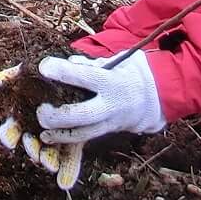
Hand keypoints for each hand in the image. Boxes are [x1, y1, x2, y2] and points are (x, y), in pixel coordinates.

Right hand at [0, 63, 84, 190]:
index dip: (8, 135)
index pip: (12, 128)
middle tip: (35, 155)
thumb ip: (13, 75)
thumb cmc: (49, 73)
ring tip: (51, 165)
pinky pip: (70, 155)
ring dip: (48, 160)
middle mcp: (37, 127)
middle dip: (31, 149)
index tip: (10, 141)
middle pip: (30, 142)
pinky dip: (68, 170)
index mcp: (24, 114)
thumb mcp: (30, 71)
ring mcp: (56, 134)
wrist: (81, 75)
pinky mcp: (74, 139)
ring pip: (49, 151)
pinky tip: (66, 182)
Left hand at [35, 52, 165, 144]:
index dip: (63, 72)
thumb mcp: (119, 60)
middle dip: (59, 115)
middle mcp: (111, 104)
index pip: (85, 77)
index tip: (43, 66)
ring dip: (60, 134)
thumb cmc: (133, 72)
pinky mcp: (109, 130)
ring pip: (83, 133)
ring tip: (42, 131)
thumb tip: (70, 62)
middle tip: (40, 109)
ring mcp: (111, 121)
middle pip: (82, 115)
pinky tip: (50, 138)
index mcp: (112, 81)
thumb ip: (93, 63)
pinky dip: (67, 139)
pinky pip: (87, 138)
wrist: (160, 97)